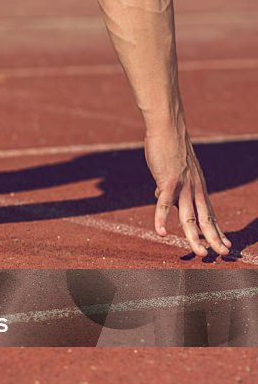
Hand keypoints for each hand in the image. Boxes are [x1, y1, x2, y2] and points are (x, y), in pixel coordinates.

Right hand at [145, 127, 230, 255]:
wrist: (168, 128)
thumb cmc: (169, 147)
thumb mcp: (173, 171)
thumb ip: (169, 185)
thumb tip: (159, 194)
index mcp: (198, 188)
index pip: (210, 214)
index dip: (217, 231)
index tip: (225, 246)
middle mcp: (195, 189)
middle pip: (206, 219)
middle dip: (214, 239)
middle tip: (222, 255)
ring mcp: (183, 186)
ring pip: (190, 216)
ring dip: (195, 236)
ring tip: (200, 253)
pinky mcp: (168, 181)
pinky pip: (164, 204)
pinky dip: (161, 219)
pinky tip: (161, 233)